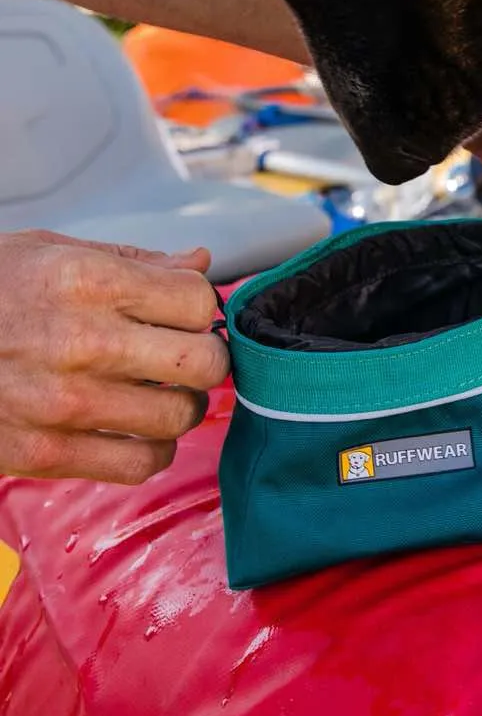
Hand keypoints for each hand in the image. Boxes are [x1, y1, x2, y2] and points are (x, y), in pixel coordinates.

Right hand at [0, 231, 229, 483]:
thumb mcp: (51, 252)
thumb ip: (134, 260)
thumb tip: (202, 264)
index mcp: (87, 281)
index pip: (196, 302)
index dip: (198, 308)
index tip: (183, 314)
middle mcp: (82, 341)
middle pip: (204, 362)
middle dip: (205, 359)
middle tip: (183, 356)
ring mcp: (63, 403)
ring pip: (180, 416)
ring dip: (181, 406)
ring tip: (158, 392)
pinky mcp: (43, 453)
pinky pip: (141, 463)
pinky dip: (152, 449)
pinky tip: (135, 429)